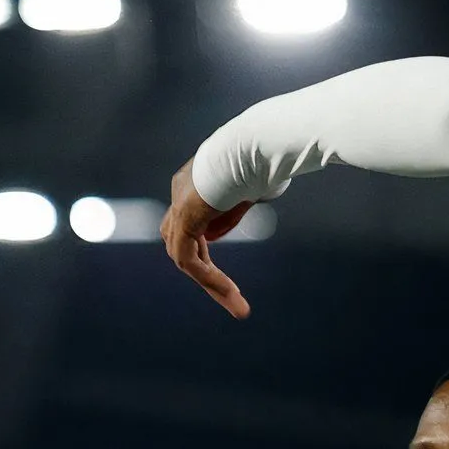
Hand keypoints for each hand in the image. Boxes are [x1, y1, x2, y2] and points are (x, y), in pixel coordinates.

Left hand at [160, 160, 254, 318]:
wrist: (258, 143)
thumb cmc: (268, 155)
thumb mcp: (255, 182)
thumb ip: (244, 199)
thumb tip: (255, 199)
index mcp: (194, 181)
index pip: (191, 225)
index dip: (206, 251)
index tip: (225, 272)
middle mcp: (181, 192)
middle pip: (182, 243)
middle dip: (205, 272)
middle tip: (231, 296)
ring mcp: (179, 204)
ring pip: (184, 257)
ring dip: (211, 283)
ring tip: (237, 304)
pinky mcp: (184, 218)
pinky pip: (189, 259)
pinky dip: (209, 277)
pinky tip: (229, 291)